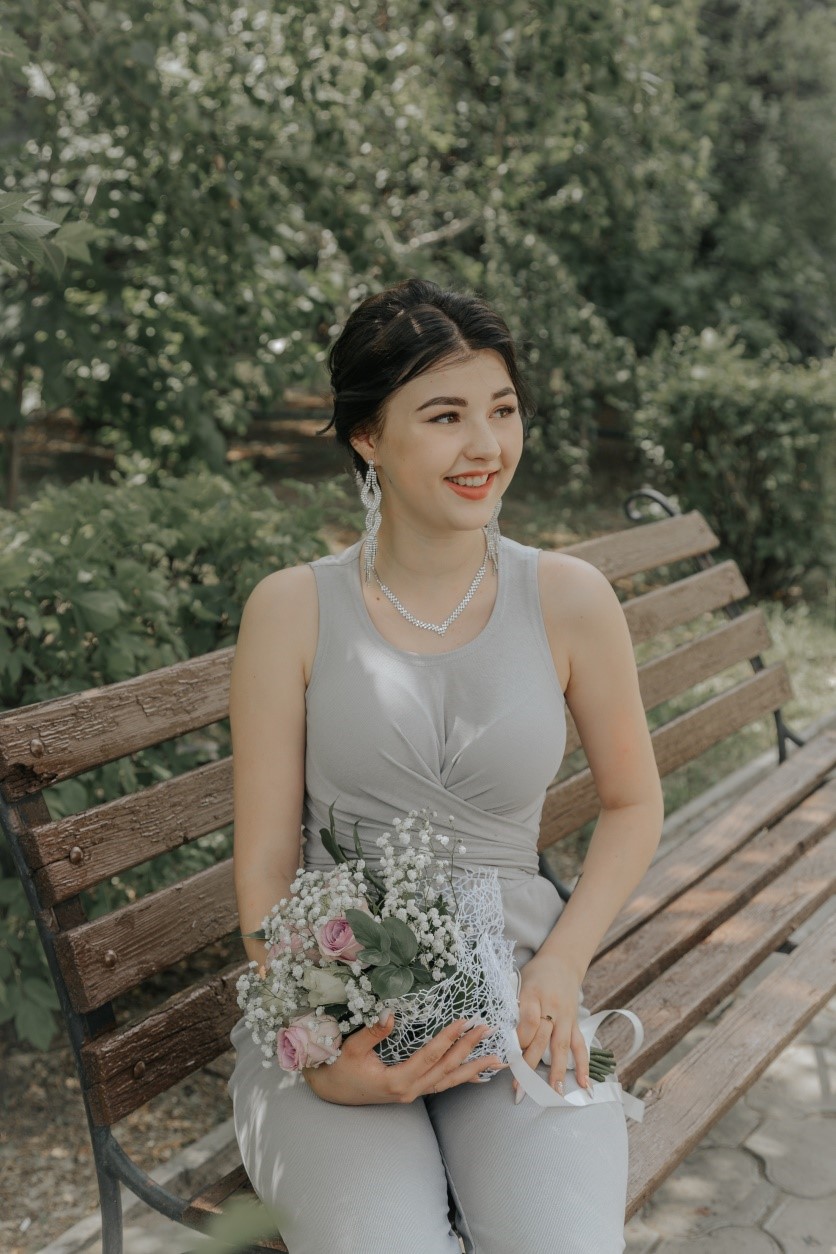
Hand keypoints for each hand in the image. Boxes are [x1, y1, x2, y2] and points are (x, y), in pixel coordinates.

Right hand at [302, 1013, 507, 1105]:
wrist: (330, 1091)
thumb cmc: (338, 1068)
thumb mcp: (351, 1049)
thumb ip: (372, 1033)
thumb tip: (391, 1013)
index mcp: (396, 1081)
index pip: (430, 1057)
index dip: (449, 1039)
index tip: (466, 1022)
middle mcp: (409, 1091)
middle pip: (446, 1069)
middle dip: (469, 1050)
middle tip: (488, 1030)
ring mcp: (412, 1094)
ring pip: (449, 1082)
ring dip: (473, 1068)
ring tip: (497, 1058)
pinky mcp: (412, 1091)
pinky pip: (442, 1085)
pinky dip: (461, 1077)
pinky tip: (476, 1072)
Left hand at [514, 952, 589, 1097]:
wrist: (562, 962)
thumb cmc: (534, 974)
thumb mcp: (518, 982)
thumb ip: (512, 1006)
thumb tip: (501, 1036)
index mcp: (533, 994)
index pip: (528, 1020)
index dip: (520, 1039)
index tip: (510, 1054)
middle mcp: (552, 1007)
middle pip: (542, 1038)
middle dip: (530, 1065)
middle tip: (520, 1088)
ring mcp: (566, 1017)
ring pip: (561, 1046)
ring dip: (557, 1071)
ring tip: (554, 1093)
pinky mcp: (575, 1023)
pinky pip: (580, 1046)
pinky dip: (583, 1066)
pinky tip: (585, 1085)